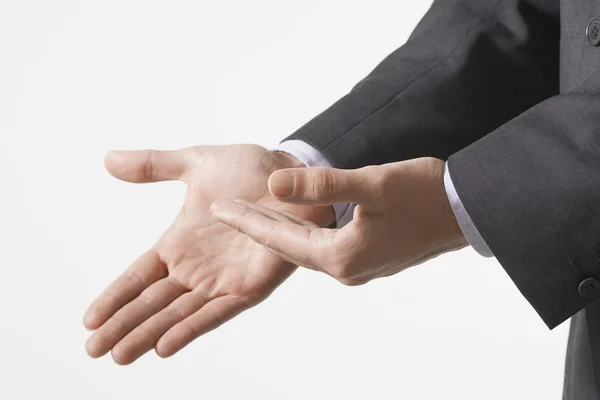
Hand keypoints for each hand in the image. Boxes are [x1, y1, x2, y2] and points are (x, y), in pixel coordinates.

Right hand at [83, 145, 333, 363]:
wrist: (294, 173)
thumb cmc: (250, 169)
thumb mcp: (195, 164)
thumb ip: (154, 166)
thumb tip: (109, 160)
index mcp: (180, 243)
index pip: (138, 276)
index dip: (114, 297)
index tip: (87, 319)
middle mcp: (197, 267)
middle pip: (152, 302)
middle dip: (123, 325)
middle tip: (92, 350)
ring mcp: (222, 279)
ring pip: (178, 313)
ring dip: (149, 334)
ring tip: (120, 355)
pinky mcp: (250, 286)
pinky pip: (217, 311)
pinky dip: (191, 327)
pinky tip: (164, 344)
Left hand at [211, 157, 467, 285]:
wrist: (466, 211)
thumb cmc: (424, 194)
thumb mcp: (371, 183)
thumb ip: (322, 185)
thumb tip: (275, 184)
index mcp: (340, 255)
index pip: (280, 239)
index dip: (247, 221)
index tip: (218, 209)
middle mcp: (345, 269)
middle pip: (288, 248)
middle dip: (256, 228)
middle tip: (225, 212)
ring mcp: (358, 268)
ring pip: (305, 250)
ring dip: (280, 232)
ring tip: (253, 214)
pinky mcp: (370, 259)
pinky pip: (324, 250)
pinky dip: (303, 235)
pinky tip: (296, 223)